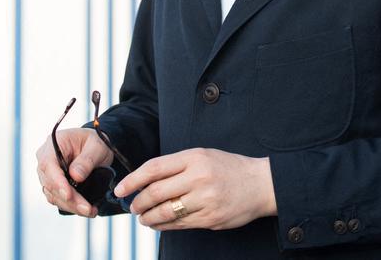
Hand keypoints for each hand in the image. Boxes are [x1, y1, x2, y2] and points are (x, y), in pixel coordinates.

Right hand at [35, 127, 113, 216]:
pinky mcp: (53, 185)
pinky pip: (58, 198)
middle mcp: (45, 158)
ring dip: (71, 206)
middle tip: (87, 209)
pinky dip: (71, 206)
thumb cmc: (95, 142)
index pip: (48, 164)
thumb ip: (87, 160)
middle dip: (69, 199)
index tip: (69, 195)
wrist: (95, 147)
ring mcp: (48, 173)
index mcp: (53, 143)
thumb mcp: (97, 146)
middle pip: (50, 183)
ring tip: (90, 211)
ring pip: (53, 194)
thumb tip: (76, 177)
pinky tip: (85, 209)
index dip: (57, 182)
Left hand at [112, 148, 276, 230]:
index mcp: (193, 157)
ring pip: (166, 212)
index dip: (133, 180)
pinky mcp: (211, 218)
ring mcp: (205, 199)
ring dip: (148, 217)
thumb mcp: (202, 156)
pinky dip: (164, 226)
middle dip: (139, 202)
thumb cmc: (228, 168)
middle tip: (132, 207)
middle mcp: (198, 177)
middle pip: (156, 192)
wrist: (260, 184)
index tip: (120, 189)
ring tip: (142, 218)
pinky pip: (180, 224)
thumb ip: (176, 166)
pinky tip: (158, 224)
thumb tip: (146, 180)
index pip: (154, 168)